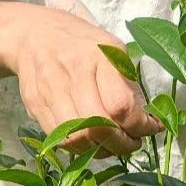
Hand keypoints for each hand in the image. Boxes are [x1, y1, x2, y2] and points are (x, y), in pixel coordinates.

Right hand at [6, 7, 162, 156]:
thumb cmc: (81, 43)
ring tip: (113, 143)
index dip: (139, 125)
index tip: (151, 128)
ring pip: (78, 139)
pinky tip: (92, 139)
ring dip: (102, 150)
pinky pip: (61, 140)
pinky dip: (81, 147)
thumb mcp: (111, 49)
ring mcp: (50, 91)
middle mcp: (72, 73)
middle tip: (133, 142)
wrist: (34, 35)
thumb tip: (148, 121)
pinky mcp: (35, 106)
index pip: (121, 105)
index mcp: (98, 55)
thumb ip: (128, 84)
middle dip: (122, 144)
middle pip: (99, 126)